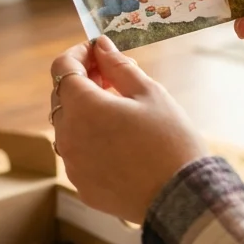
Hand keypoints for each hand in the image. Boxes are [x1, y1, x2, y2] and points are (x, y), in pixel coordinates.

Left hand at [50, 36, 207, 222]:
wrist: (181, 197)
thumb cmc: (170, 140)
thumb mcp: (149, 93)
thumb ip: (118, 66)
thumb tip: (100, 46)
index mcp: (83, 108)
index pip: (62, 68)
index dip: (78, 53)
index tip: (97, 50)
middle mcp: (68, 136)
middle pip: (62, 97)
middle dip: (83, 81)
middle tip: (114, 77)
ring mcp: (72, 165)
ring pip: (69, 126)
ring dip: (86, 112)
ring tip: (120, 111)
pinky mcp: (82, 186)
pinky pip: (79, 154)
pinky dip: (91, 141)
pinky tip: (119, 142)